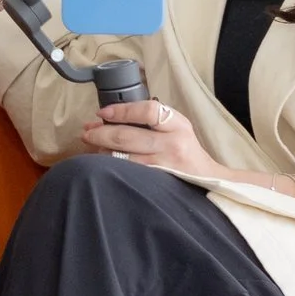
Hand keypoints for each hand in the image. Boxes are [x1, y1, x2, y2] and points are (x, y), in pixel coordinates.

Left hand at [70, 100, 220, 181]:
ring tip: (92, 146)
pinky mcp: (158, 185)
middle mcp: (172, 145)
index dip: (121, 110)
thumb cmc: (187, 150)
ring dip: (102, 152)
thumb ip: (152, 119)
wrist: (207, 179)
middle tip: (87, 132)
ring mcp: (165, 167)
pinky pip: (129, 173)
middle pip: (128, 137)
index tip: (102, 113)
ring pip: (124, 158)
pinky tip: (104, 163)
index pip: (147, 111)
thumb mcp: (177, 128)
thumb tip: (113, 116)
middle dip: (101, 134)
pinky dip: (113, 166)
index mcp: (178, 125)